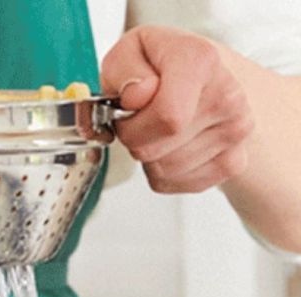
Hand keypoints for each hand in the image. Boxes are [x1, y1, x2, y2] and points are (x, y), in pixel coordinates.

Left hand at [101, 26, 253, 193]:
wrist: (204, 76)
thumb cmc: (160, 65)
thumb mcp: (129, 51)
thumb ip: (123, 68)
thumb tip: (137, 96)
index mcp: (201, 61)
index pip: (167, 117)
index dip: (131, 123)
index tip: (128, 109)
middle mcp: (227, 96)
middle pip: (154, 149)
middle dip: (133, 140)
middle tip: (139, 118)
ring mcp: (236, 132)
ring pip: (162, 170)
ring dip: (147, 156)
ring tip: (156, 128)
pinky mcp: (233, 162)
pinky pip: (173, 183)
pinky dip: (161, 171)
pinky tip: (169, 145)